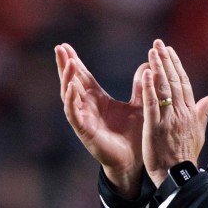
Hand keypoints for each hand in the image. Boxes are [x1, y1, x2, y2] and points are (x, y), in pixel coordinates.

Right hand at [55, 43, 148, 196]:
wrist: (134, 161)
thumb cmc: (134, 135)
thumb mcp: (138, 105)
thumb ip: (141, 86)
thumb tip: (147, 65)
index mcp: (98, 99)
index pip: (82, 76)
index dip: (75, 62)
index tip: (66, 46)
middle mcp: (87, 107)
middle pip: (71, 81)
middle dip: (65, 65)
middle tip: (59, 47)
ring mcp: (84, 118)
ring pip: (69, 95)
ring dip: (67, 79)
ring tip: (68, 63)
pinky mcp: (84, 131)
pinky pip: (74, 113)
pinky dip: (71, 100)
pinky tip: (70, 87)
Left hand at [141, 40, 207, 187]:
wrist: (178, 176)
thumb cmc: (187, 155)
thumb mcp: (199, 132)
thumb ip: (203, 112)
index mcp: (190, 112)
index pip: (184, 83)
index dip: (176, 65)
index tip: (170, 50)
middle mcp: (181, 113)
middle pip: (174, 81)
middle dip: (166, 60)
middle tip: (158, 43)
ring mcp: (168, 119)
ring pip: (164, 88)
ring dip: (158, 67)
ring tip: (152, 51)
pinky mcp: (155, 127)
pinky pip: (152, 104)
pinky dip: (149, 88)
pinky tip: (146, 73)